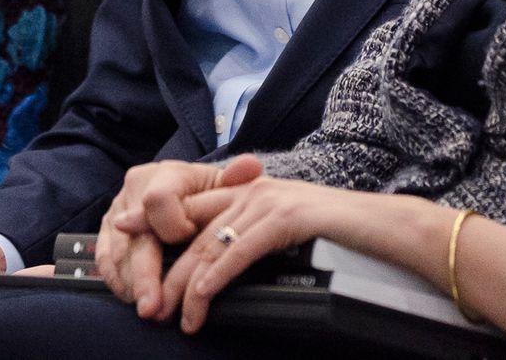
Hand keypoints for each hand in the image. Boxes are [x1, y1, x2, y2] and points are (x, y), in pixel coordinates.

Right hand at [95, 156, 261, 320]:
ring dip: (132, 284)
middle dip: (145, 274)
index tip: (190, 241)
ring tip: (148, 310)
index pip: (159, 199)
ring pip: (118, 251)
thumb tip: (251, 167)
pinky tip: (131, 298)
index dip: (174, 225)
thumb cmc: (209, 195)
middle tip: (153, 308)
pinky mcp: (107, 230)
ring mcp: (118, 209)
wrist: (188, 192)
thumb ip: (236, 179)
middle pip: (135, 234)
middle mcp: (136, 187)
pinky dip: (117, 280)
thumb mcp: (224, 186)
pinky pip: (105, 258)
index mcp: (166, 174)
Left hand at [157, 177, 366, 332]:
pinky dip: (215, 278)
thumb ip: (252, 235)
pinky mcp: (285, 218)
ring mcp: (268, 200)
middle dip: (167, 271)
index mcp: (250, 188)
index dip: (155, 219)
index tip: (121, 230)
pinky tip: (201, 299)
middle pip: (195, 232)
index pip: (193, 206)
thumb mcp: (285, 229)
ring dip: (187, 286)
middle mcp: (253, 188)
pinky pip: (238, 251)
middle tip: (148, 305)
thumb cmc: (337, 235)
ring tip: (173, 317)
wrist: (383, 226)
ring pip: (211, 245)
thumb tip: (218, 265)